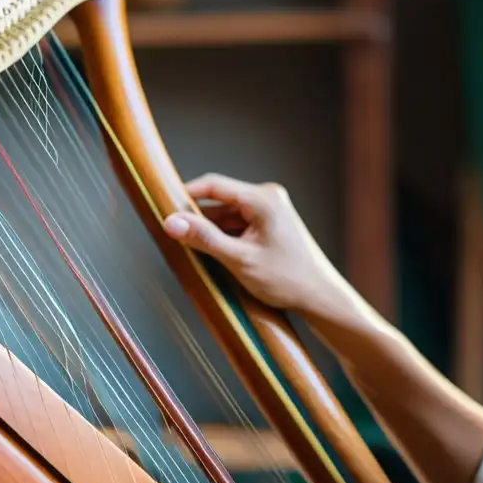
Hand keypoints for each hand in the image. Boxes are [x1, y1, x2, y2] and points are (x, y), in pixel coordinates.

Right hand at [162, 173, 354, 316]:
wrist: (320, 297)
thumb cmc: (286, 279)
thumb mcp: (239, 259)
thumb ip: (204, 238)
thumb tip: (170, 222)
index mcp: (263, 198)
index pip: (214, 185)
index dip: (185, 195)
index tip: (162, 206)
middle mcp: (267, 197)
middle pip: (219, 201)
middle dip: (197, 219)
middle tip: (172, 235)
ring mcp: (270, 210)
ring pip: (227, 215)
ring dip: (210, 231)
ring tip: (190, 249)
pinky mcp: (270, 224)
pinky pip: (238, 224)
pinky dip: (224, 237)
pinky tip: (211, 254)